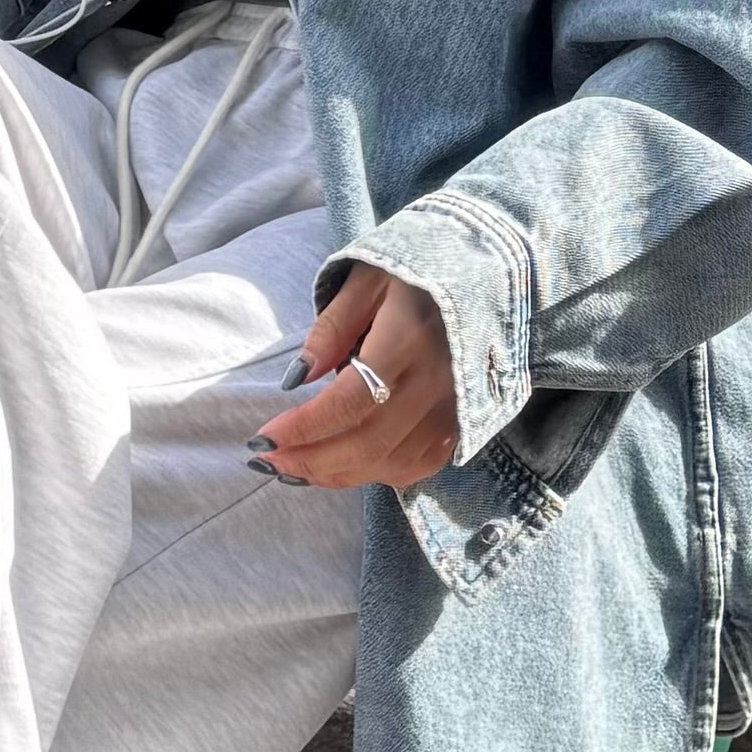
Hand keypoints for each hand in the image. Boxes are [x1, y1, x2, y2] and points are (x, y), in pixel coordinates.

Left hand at [251, 265, 458, 489]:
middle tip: (266, 461)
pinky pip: (415, 468)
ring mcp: (455, 411)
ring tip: (293, 468)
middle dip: (310, 460)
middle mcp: (437, 383)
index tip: (264, 438)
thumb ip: (331, 329)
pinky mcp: (462, 427)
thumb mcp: (365, 282)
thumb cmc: (416, 277)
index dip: (304, 428)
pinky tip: (340, 468)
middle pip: (368, 442)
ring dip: (335, 474)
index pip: (351, 401)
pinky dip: (373, 475)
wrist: (487, 277)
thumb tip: (297, 378)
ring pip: (389, 463)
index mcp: (410, 340)